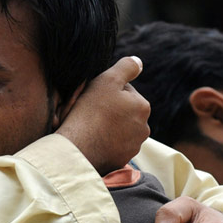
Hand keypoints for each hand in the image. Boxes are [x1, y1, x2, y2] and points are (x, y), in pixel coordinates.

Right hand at [56, 56, 149, 174]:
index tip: (93, 96)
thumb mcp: (108, 80)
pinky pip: (112, 145)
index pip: (124, 91)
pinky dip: (103, 141)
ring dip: (107, 125)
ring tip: (88, 125)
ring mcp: (133, 146)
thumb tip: (139, 62)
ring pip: (117, 128)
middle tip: (88, 111)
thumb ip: (126, 67)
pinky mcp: (121, 160)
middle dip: (109, 109)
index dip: (106, 91)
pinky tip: (90, 139)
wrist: (78, 149)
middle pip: (122, 111)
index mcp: (143, 106)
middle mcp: (144, 128)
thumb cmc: (91, 112)